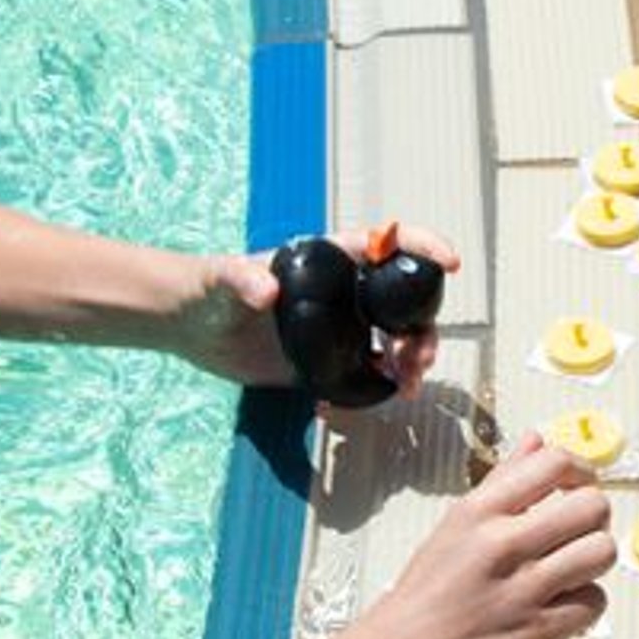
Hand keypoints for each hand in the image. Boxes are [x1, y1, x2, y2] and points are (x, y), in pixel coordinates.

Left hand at [186, 223, 463, 397]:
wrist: (190, 327)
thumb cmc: (208, 289)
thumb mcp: (224, 281)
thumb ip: (242, 281)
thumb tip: (265, 291)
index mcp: (329, 261)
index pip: (385, 243)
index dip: (420, 246)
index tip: (447, 263)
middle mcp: (341, 293)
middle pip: (400, 302)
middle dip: (423, 326)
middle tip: (418, 357)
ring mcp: (337, 328)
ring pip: (393, 338)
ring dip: (411, 358)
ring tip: (409, 383)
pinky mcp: (326, 361)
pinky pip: (367, 372)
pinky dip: (385, 383)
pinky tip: (388, 395)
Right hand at [320, 435, 615, 638]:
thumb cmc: (418, 603)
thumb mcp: (452, 529)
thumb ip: (501, 485)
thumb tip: (535, 442)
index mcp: (477, 511)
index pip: (555, 461)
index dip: (581, 472)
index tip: (577, 487)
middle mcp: (501, 543)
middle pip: (592, 505)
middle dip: (593, 522)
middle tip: (574, 538)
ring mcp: (521, 587)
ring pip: (601, 551)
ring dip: (593, 564)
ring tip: (569, 575)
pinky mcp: (536, 630)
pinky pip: (594, 601)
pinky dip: (583, 607)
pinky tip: (558, 610)